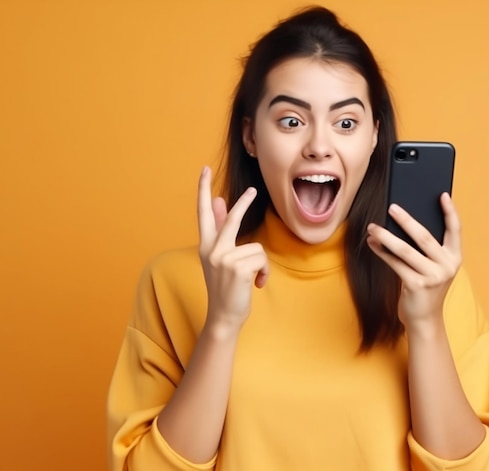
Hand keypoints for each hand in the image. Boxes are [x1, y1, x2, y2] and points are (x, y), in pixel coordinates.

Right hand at [197, 167, 269, 333]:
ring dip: (260, 265)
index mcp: (206, 246)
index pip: (203, 214)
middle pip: (231, 220)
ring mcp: (223, 258)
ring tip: (252, 279)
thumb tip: (218, 201)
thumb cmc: (225, 288)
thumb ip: (219, 230)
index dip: (202, 191)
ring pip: (256, 248)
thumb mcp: (220, 258)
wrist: (223, 317)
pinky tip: (256, 284)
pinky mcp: (237, 268)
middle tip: (252, 190)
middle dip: (243, 204)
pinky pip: (262, 260)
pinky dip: (264, 273)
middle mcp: (211, 250)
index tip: (203, 171)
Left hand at [366, 193, 461, 331]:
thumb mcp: (433, 267)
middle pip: (424, 237)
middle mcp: (447, 266)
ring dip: (386, 237)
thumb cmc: (426, 287)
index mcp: (455, 258)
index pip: (455, 230)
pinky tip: (372, 244)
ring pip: (405, 250)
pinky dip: (382, 252)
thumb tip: (402, 222)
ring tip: (372, 227)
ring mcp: (433, 277)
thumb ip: (427, 249)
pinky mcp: (416, 285)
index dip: (450, 212)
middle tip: (392, 207)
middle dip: (406, 220)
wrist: (424, 319)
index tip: (442, 195)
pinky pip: (395, 263)